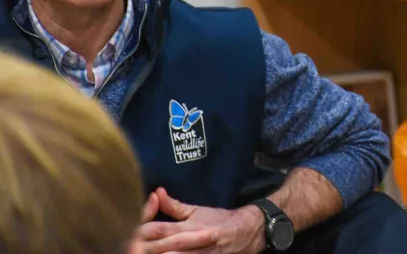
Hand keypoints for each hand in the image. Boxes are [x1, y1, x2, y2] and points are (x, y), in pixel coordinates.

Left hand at [139, 187, 265, 253]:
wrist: (249, 231)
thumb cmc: (220, 220)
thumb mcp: (197, 211)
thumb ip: (174, 205)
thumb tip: (156, 192)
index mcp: (188, 223)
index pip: (159, 227)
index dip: (141, 231)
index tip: (125, 233)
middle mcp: (195, 237)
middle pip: (166, 244)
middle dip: (147, 247)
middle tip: (129, 248)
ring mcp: (203, 252)